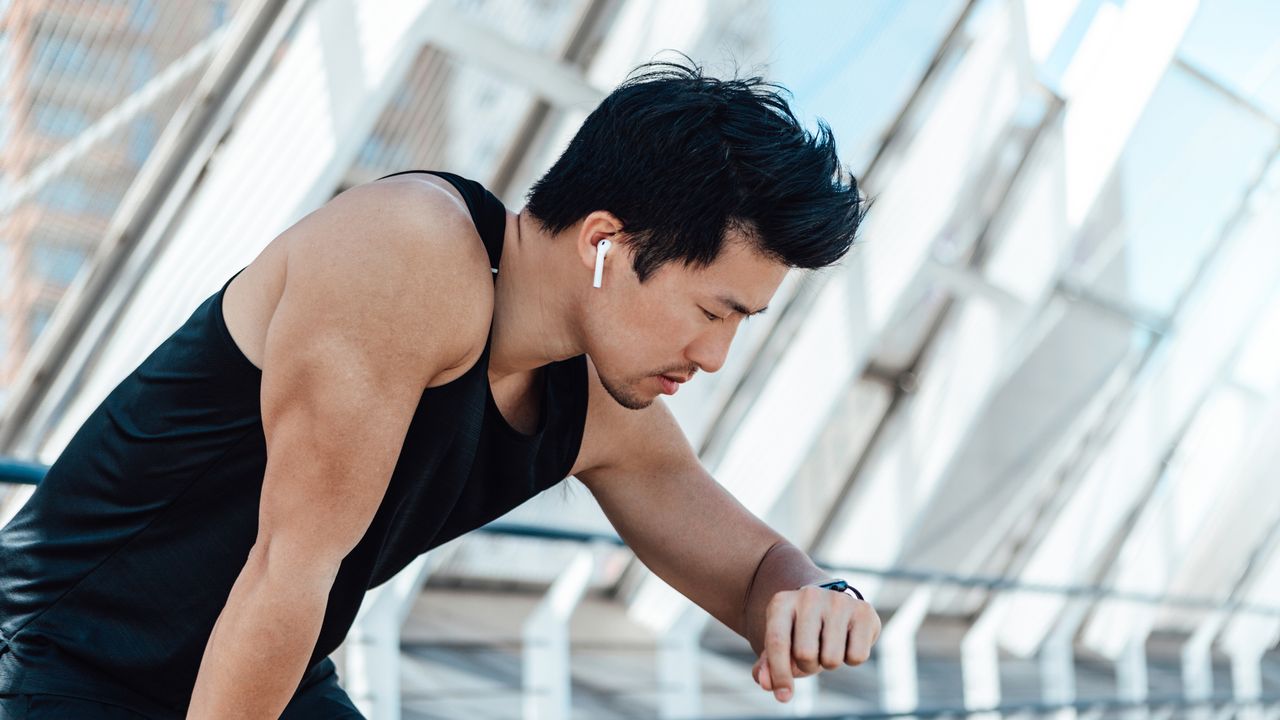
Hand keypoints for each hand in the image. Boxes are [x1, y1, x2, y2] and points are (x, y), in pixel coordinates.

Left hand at [750, 584, 880, 702]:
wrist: (830, 606)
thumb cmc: (801, 632)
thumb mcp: (782, 644)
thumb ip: (768, 665)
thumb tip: (764, 683)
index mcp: (782, 602)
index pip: (777, 642)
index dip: (779, 673)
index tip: (784, 697)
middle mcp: (809, 596)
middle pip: (805, 654)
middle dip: (807, 666)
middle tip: (811, 653)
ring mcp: (838, 601)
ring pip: (832, 659)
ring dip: (829, 663)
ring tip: (828, 645)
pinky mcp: (864, 611)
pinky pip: (857, 657)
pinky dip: (851, 659)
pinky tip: (847, 641)